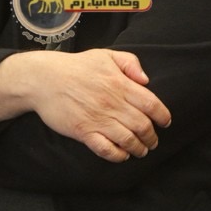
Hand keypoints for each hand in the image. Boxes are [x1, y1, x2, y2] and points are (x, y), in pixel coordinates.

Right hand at [34, 49, 170, 161]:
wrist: (44, 79)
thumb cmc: (76, 66)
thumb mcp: (105, 55)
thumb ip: (130, 63)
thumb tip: (146, 79)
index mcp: (120, 84)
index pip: (151, 103)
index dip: (162, 116)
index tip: (165, 122)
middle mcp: (112, 103)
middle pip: (142, 125)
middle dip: (152, 137)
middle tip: (153, 141)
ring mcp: (98, 119)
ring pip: (128, 140)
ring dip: (139, 148)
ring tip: (142, 151)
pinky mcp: (84, 132)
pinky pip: (106, 149)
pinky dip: (118, 155)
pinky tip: (122, 155)